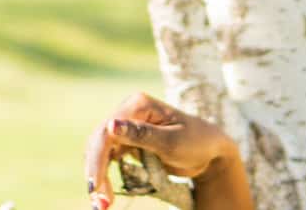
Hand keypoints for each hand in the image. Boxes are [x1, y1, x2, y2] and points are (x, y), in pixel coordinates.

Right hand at [85, 92, 235, 208]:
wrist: (209, 151)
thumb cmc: (196, 141)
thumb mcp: (171, 142)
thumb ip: (140, 134)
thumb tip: (110, 125)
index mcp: (138, 105)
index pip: (107, 132)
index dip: (98, 160)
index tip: (96, 187)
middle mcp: (128, 112)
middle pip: (99, 142)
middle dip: (96, 172)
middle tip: (99, 202)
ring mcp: (126, 127)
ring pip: (100, 152)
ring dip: (98, 177)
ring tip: (103, 203)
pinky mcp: (127, 142)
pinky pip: (108, 159)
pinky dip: (105, 177)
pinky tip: (106, 194)